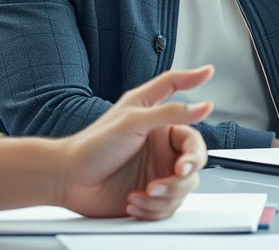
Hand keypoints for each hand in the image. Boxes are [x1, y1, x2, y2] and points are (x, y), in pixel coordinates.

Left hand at [59, 66, 213, 219]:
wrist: (68, 180)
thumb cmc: (92, 146)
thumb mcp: (133, 122)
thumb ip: (170, 112)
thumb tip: (202, 105)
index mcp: (154, 120)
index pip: (183, 105)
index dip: (195, 88)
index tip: (210, 70)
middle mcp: (158, 144)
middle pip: (195, 157)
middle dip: (185, 170)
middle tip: (176, 172)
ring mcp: (156, 170)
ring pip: (185, 186)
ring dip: (165, 194)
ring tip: (143, 192)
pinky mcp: (151, 194)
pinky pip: (169, 206)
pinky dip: (154, 207)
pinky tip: (134, 201)